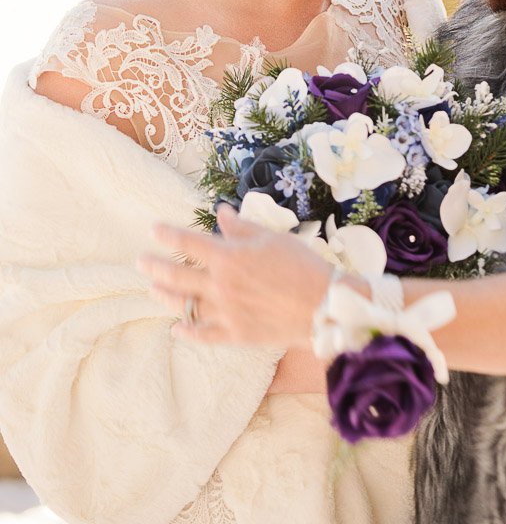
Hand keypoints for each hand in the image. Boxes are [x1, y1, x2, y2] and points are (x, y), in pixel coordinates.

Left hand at [138, 205, 331, 346]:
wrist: (322, 305)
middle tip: (140, 261)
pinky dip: (186, 331)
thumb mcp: (271, 238)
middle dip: (155, 267)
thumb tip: (220, 213)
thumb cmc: (301, 265)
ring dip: (165, 296)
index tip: (153, 229)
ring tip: (153, 289)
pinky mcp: (234, 335)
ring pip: (184, 305)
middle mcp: (220, 286)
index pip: (188, 243)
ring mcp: (225, 313)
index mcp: (229, 257)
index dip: (168, 234)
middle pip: (176, 276)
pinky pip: (202, 335)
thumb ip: (241, 227)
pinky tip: (176, 328)